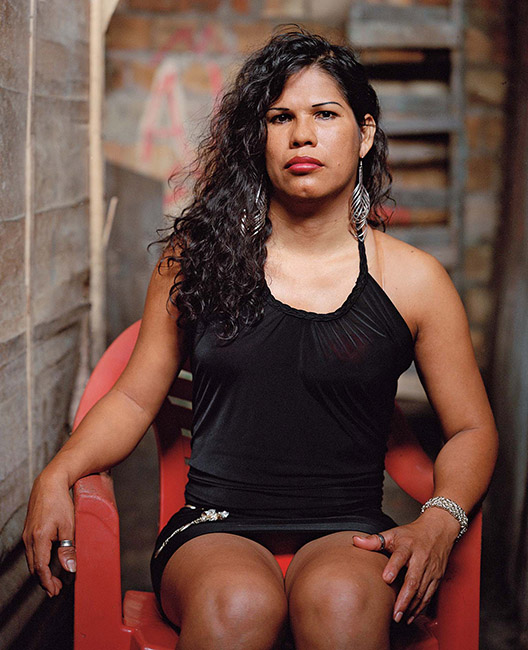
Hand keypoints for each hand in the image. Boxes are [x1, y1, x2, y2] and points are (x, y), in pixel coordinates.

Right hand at [22, 472, 75, 596]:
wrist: (49, 484)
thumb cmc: (60, 502)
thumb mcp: (69, 525)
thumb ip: (68, 548)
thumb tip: (71, 568)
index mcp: (39, 539)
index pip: (40, 569)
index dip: (47, 582)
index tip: (55, 591)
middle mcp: (29, 539)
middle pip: (34, 568)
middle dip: (44, 581)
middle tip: (56, 589)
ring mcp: (27, 535)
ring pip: (31, 560)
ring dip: (41, 572)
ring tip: (53, 580)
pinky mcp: (29, 531)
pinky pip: (31, 551)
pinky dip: (38, 561)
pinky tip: (47, 562)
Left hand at [353, 508, 459, 622]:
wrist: (438, 530)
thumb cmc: (412, 534)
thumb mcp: (393, 533)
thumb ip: (374, 540)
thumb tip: (355, 541)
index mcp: (408, 546)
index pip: (400, 557)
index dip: (393, 567)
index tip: (386, 579)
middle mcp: (421, 559)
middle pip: (413, 580)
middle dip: (404, 599)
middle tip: (394, 613)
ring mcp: (430, 570)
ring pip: (422, 591)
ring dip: (411, 607)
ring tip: (400, 618)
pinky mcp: (437, 578)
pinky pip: (429, 595)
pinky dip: (420, 607)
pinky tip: (411, 616)